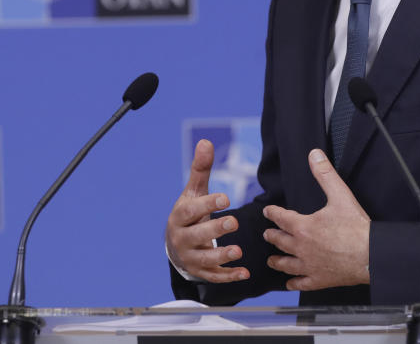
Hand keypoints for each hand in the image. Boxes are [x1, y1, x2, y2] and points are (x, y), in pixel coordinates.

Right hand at [165, 139, 249, 282]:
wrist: (175, 244)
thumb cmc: (189, 213)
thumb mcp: (193, 192)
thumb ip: (200, 169)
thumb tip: (206, 142)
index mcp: (180, 217)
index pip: (190, 211)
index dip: (207, 204)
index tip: (225, 198)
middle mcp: (182, 238)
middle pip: (196, 235)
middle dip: (215, 230)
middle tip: (234, 222)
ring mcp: (190, 257)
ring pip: (204, 259)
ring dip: (221, 256)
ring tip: (239, 251)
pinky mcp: (200, 272)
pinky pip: (214, 276)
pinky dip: (228, 276)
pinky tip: (244, 273)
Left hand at [262, 149, 369, 289]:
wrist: (372, 255)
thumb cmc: (357, 228)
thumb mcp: (340, 195)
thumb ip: (325, 174)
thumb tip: (314, 155)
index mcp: (303, 227)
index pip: (281, 218)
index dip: (272, 213)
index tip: (268, 211)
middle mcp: (301, 247)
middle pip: (280, 241)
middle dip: (272, 236)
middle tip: (267, 234)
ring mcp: (309, 265)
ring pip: (286, 264)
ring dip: (277, 261)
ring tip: (271, 260)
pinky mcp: (319, 280)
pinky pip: (301, 283)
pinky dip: (293, 283)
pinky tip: (290, 283)